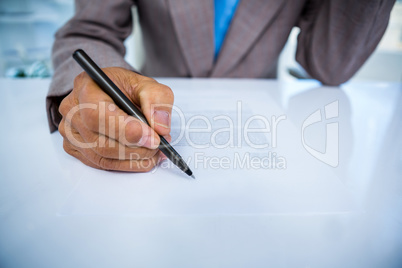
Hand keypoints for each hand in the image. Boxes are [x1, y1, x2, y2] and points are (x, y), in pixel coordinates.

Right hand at [58, 67, 173, 171]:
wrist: (112, 93)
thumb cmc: (124, 88)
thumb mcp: (146, 83)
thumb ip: (156, 99)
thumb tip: (159, 126)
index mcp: (86, 88)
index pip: (98, 115)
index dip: (127, 131)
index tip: (153, 138)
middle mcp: (73, 111)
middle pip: (101, 142)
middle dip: (136, 148)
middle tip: (160, 145)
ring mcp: (71, 132)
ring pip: (103, 157)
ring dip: (134, 159)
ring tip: (156, 151)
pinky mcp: (76, 149)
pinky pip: (102, 164)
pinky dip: (127, 165)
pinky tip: (144, 157)